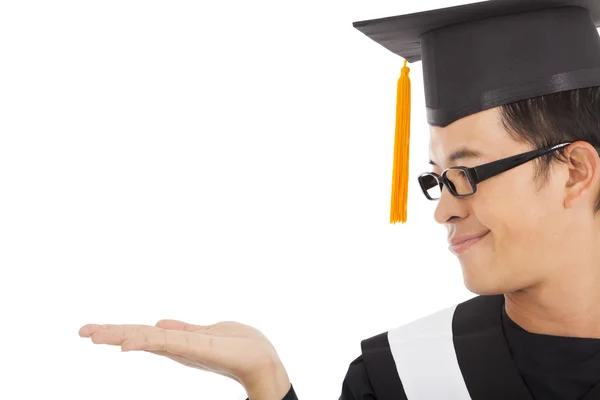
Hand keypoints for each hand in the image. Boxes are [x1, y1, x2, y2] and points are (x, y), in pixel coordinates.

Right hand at [79, 319, 290, 399]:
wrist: (262, 360)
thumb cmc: (239, 346)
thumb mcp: (206, 332)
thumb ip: (182, 330)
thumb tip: (157, 324)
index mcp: (177, 341)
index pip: (143, 333)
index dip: (119, 330)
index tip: (92, 329)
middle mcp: (176, 347)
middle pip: (138, 337)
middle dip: (111, 333)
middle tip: (82, 331)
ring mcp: (184, 349)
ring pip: (147, 339)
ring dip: (121, 336)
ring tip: (94, 334)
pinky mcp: (196, 349)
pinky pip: (168, 343)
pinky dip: (147, 342)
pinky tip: (128, 344)